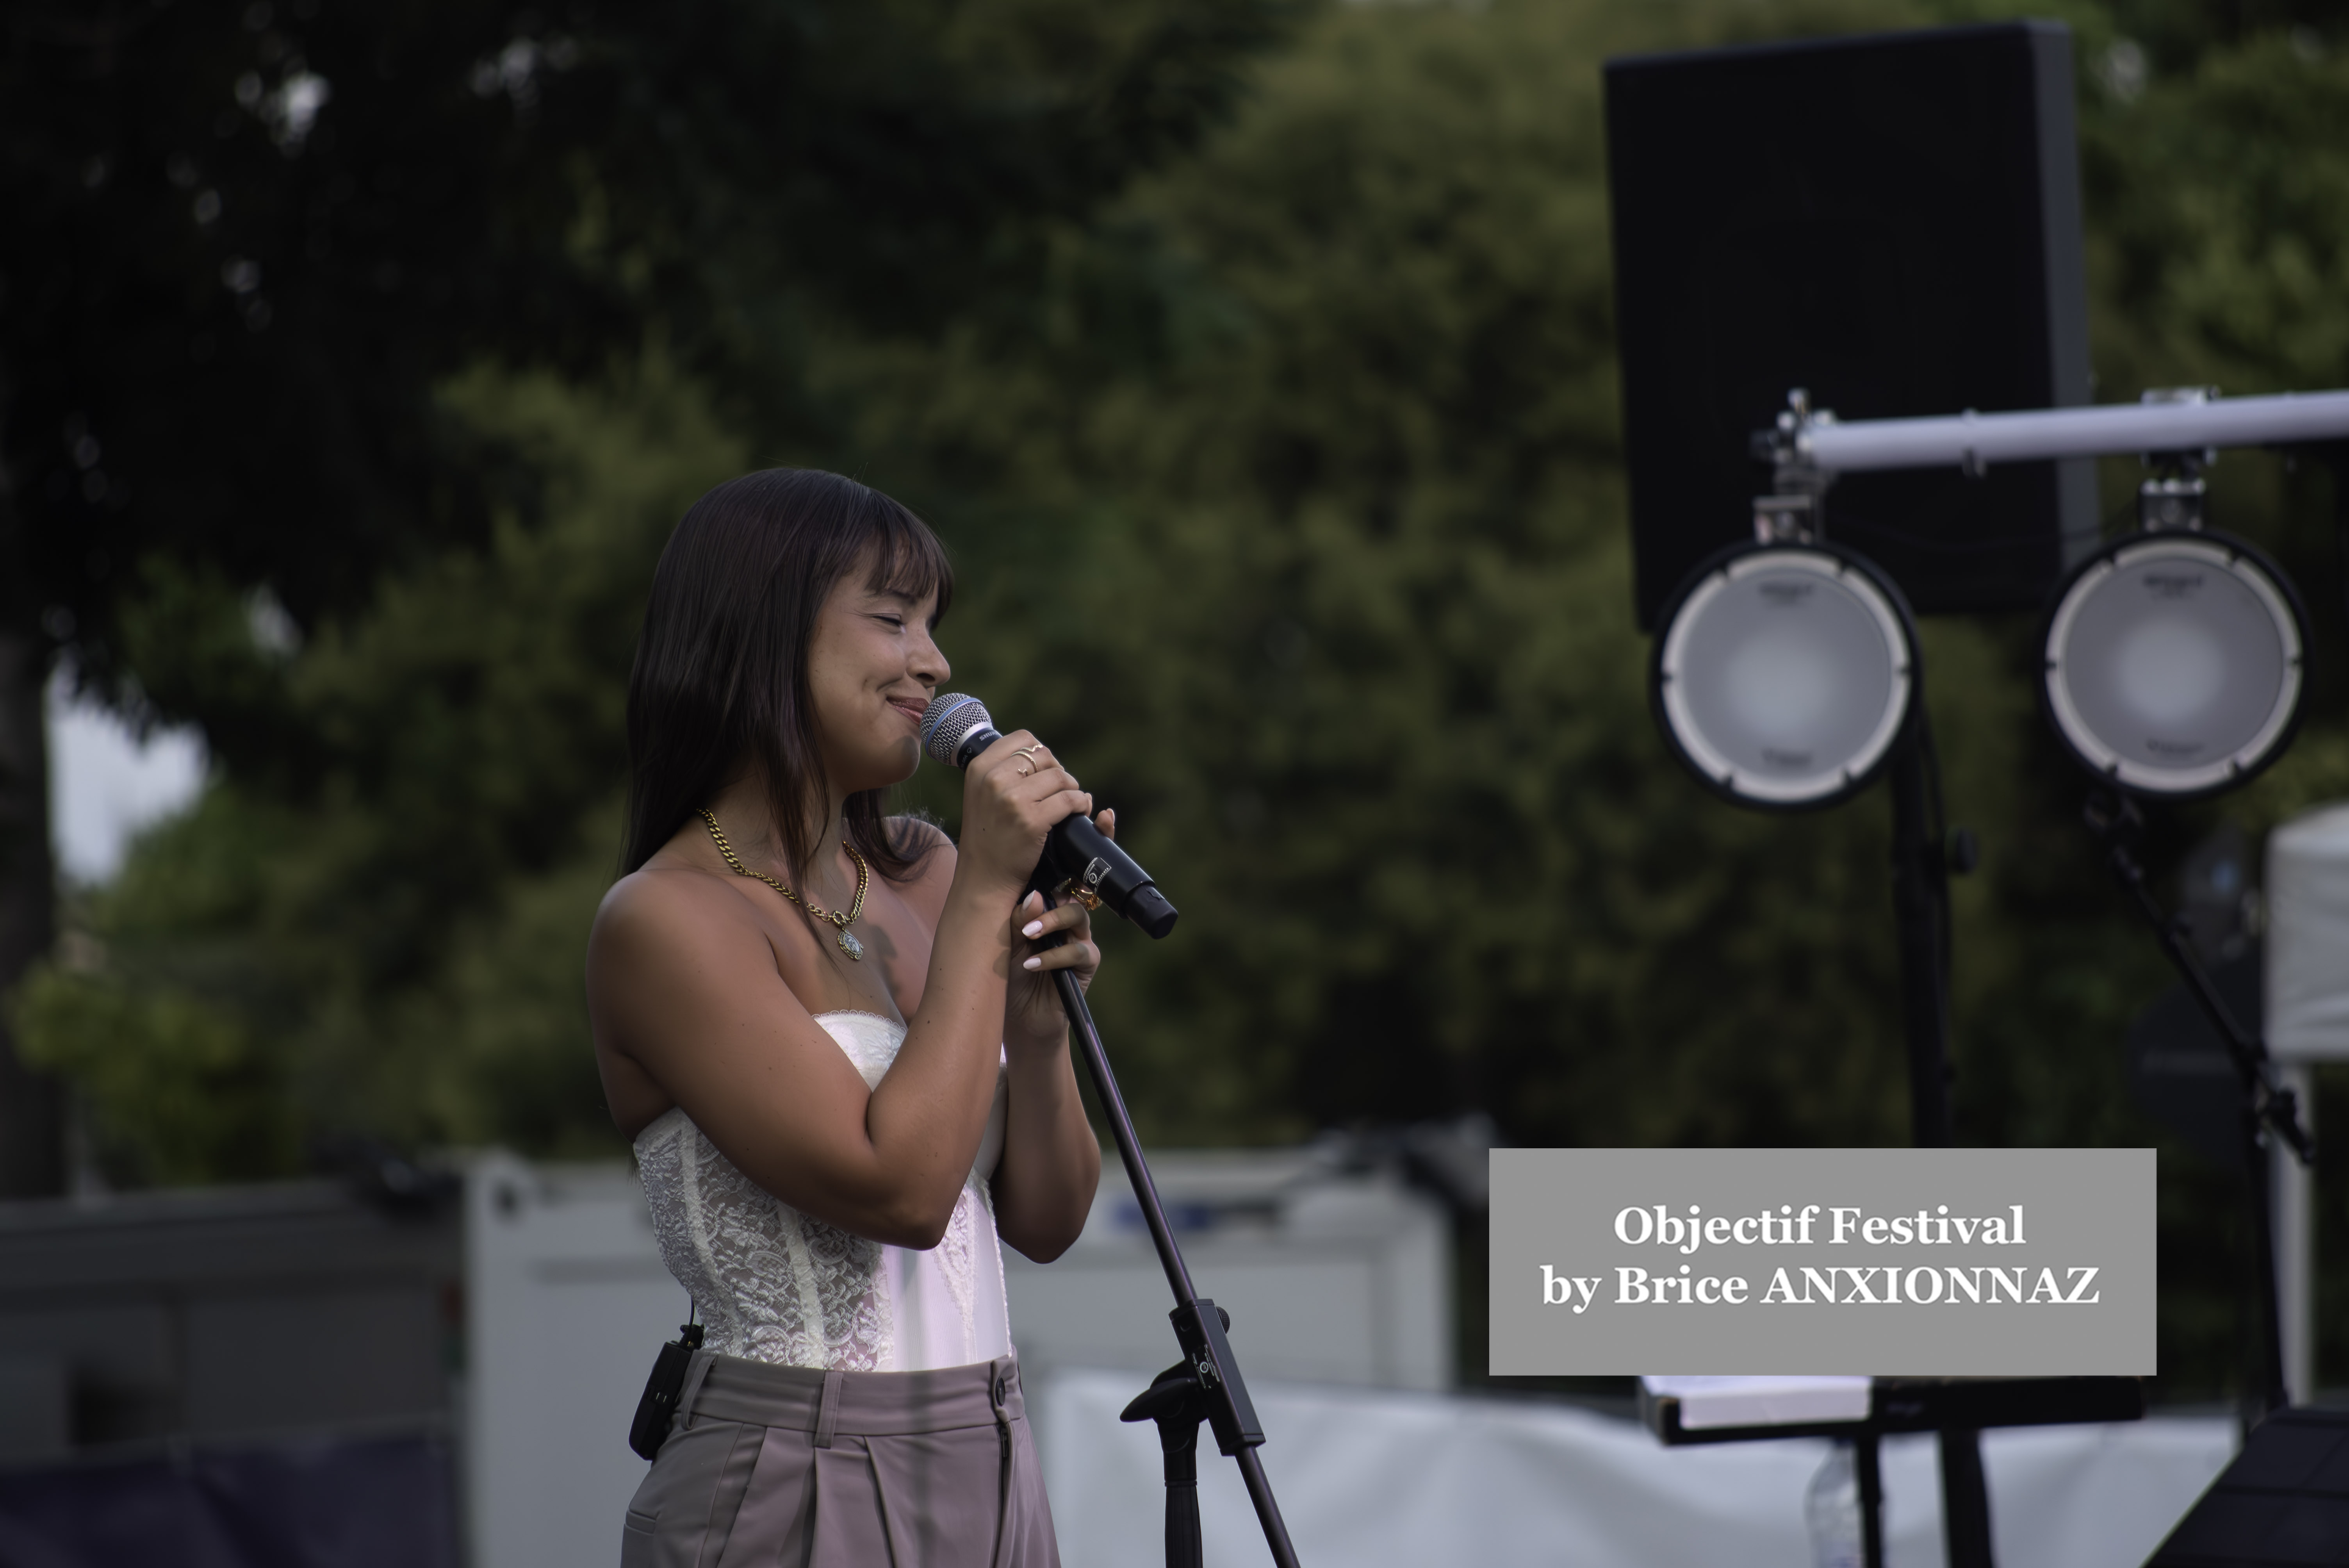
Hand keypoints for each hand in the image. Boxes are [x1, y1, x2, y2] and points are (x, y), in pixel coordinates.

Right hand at [956, 731, 1093, 896]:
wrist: (984, 877)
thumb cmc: (987, 836)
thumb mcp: (981, 794)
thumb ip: (1002, 770)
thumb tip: (1043, 753)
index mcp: (979, 768)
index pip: (1023, 739)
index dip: (1041, 753)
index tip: (1045, 771)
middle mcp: (993, 779)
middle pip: (1045, 756)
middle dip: (1058, 772)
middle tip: (1060, 790)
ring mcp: (1012, 800)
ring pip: (1061, 777)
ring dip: (1072, 788)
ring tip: (1071, 802)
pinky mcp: (1031, 820)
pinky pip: (1070, 800)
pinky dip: (1081, 804)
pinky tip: (1079, 811)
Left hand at [1006, 808, 1114, 1044]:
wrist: (1014, 1010)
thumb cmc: (1006, 964)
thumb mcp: (1006, 933)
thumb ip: (1019, 912)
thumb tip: (1035, 896)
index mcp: (1049, 895)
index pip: (1067, 865)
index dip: (1085, 840)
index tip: (1098, 814)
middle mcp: (1068, 910)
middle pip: (1084, 883)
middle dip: (1087, 869)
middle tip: (1080, 863)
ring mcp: (1080, 935)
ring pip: (1077, 915)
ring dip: (1052, 922)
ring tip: (1028, 933)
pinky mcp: (1085, 962)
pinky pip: (1077, 951)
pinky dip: (1052, 957)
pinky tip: (1030, 963)